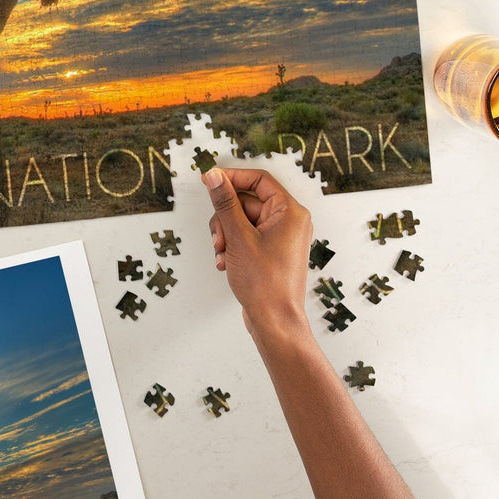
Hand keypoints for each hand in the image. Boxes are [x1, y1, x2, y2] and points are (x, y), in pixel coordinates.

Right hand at [202, 166, 312, 335]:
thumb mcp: (238, 236)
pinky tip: (225, 262)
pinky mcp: (271, 251)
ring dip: (225, 234)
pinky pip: (246, 236)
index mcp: (290, 212)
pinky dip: (232, 245)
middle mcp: (288, 221)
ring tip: (221, 253)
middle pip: (246, 201)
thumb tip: (214, 176)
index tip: (209, 181)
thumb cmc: (265, 283)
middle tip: (218, 238)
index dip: (231, 177)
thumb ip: (225, 203)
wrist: (274, 322)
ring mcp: (280, 237)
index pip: (259, 179)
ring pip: (241, 220)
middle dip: (225, 219)